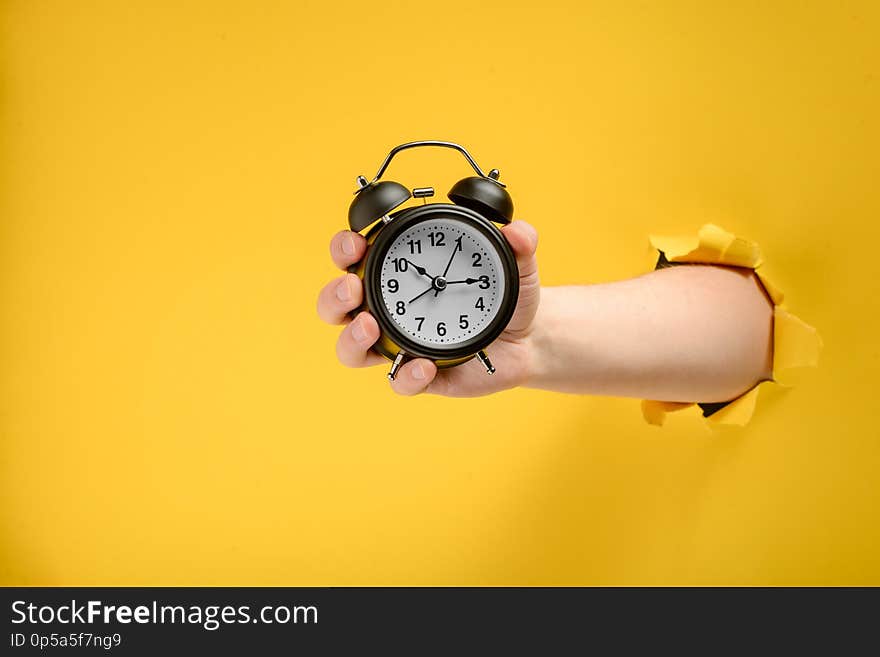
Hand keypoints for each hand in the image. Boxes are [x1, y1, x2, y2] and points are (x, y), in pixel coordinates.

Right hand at [316, 221, 540, 396]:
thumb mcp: (514, 265)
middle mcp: (387, 310)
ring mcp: (398, 345)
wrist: (526, 339)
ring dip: (351, 339)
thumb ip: (518, 243)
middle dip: (334, 294)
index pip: (353, 257)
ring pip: (351, 349)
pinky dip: (407, 375)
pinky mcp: (418, 376)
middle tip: (352, 287)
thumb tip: (519, 231)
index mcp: (397, 274)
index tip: (356, 243)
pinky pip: (399, 381)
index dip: (343, 248)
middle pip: (336, 305)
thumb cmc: (503, 295)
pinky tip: (423, 365)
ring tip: (368, 327)